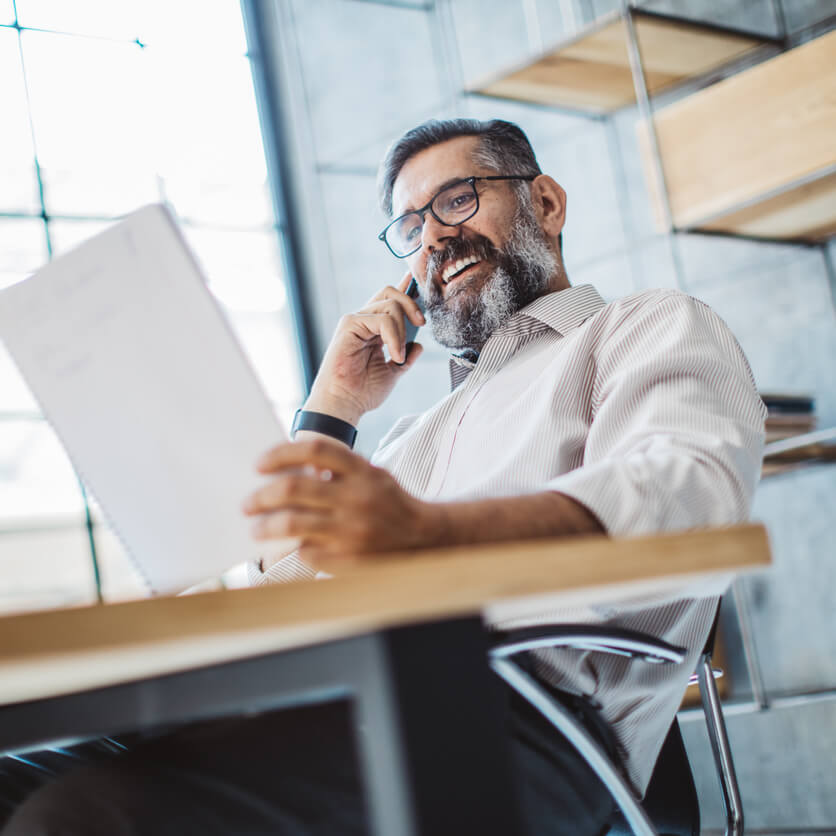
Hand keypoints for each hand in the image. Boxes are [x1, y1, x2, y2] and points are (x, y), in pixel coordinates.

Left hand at [242, 439, 444, 568]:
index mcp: (361, 471)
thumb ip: (340, 467)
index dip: (281, 454)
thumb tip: (293, 463)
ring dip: (266, 527)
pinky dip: (296, 550)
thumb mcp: (371, 474)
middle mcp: (356, 497)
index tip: (259, 466)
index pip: (314, 450)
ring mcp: (352, 529)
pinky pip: (308, 552)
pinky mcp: (350, 558)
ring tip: (256, 530)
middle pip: (293, 487)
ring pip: (292, 523)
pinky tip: (292, 549)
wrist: (425, 538)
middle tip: (248, 504)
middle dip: (262, 496)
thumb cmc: (390, 503)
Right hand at [304, 272, 425, 424]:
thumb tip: (419, 346)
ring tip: (398, 356)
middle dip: (411, 303)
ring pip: (390, 305)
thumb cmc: (363, 392)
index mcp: (373, 330)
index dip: (405, 289)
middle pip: (391, 293)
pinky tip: (394, 354)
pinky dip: (394, 336)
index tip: (417, 282)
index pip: (390, 301)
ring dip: (402, 330)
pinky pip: (381, 319)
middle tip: (421, 324)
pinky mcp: (350, 325)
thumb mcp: (393, 372)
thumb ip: (406, 357)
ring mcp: (356, 321)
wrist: (345, 403)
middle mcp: (364, 321)